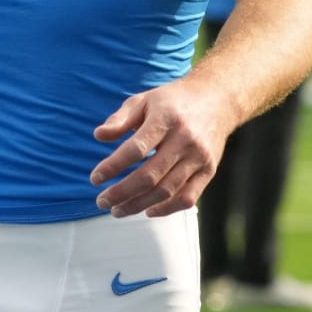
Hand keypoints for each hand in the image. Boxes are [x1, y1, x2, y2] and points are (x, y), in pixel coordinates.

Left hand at [90, 79, 231, 218]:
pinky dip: (166, 209)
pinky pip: (187, 198)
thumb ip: (120, 119)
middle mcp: (184, 139)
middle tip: (102, 201)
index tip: (95, 178)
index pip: (136, 149)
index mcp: (165, 119)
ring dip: (139, 205)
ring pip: (166, 191)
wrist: (216, 100)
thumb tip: (98, 136)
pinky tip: (147, 210)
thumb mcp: (143, 100)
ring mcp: (199, 157)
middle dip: (122, 193)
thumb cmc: (171, 102)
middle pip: (150, 176)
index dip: (113, 166)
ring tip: (117, 210)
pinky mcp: (209, 170)